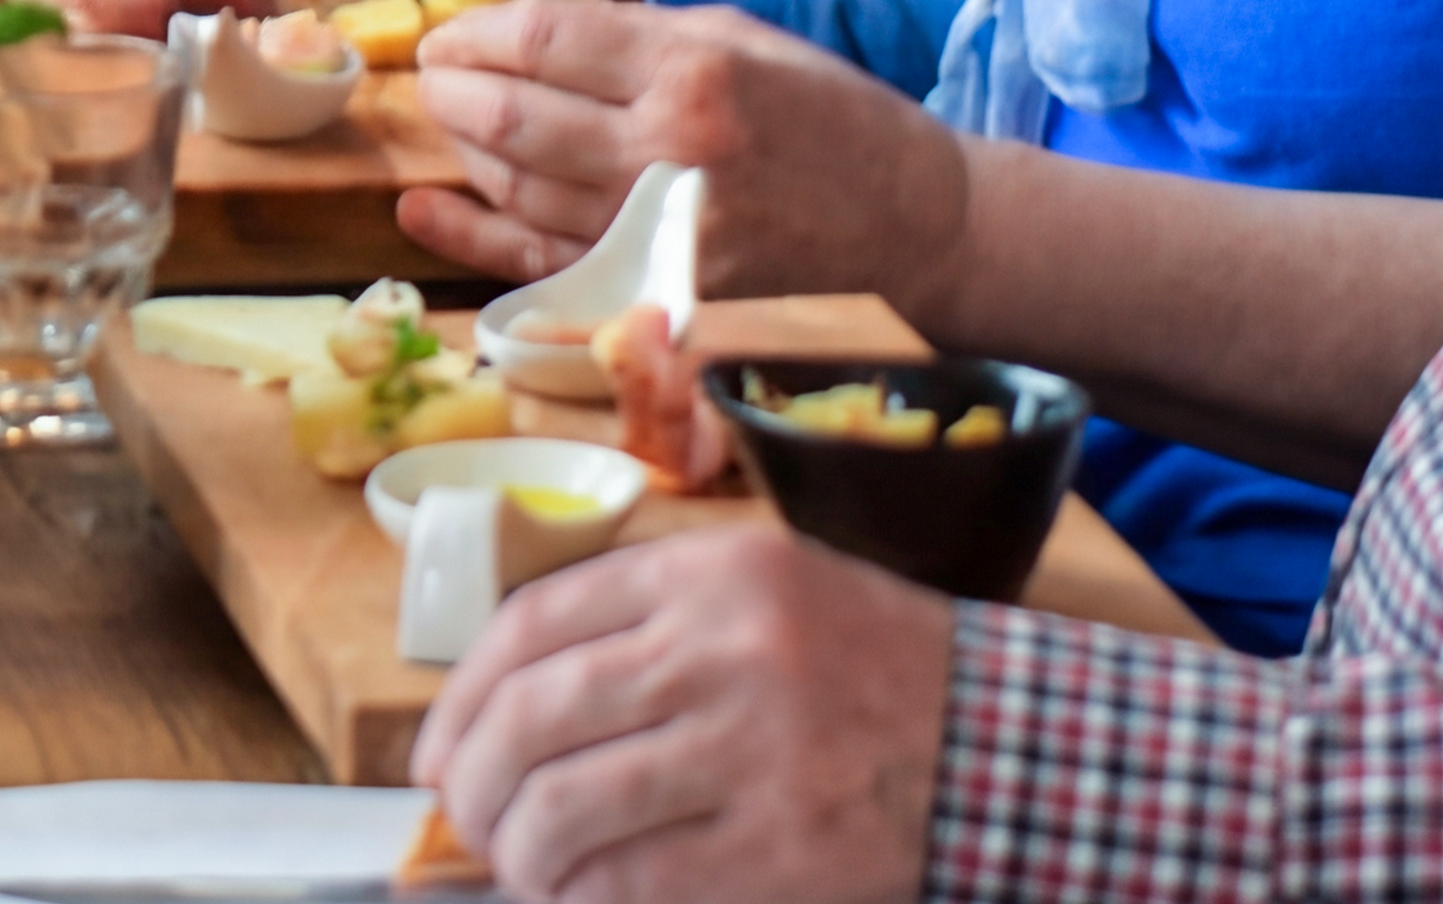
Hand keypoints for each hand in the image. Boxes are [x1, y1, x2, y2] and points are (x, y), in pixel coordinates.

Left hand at [400, 0, 966, 292]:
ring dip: (461, 149)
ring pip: (517, 185)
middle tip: (428, 73)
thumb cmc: (832, 123)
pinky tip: (424, 207)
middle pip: (513, 115)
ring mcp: (657, 232)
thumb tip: (534, 30)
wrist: (917, 229)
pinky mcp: (658, 294)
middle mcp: (665, 151)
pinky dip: (471, 234)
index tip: (447, 32)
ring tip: (446, 120)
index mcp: (690, 70)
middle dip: (449, 89)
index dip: (475, 33)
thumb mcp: (743, 41)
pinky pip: (540, 264)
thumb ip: (637, 37)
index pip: (543, 40)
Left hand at [418, 523, 950, 903]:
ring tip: (518, 865)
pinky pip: (635, 880)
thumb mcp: (761, 590)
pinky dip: (583, 895)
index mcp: (708, 572)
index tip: (439, 751)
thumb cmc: (865, 665)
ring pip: (569, 805)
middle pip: (535, 715)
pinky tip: (577, 896)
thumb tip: (504, 707)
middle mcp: (724, 647)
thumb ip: (645, 624)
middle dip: (472, 782)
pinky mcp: (781, 845)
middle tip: (464, 819)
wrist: (1003, 739)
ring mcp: (754, 748)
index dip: (461, 697)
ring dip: (518, 850)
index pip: (533, 625)